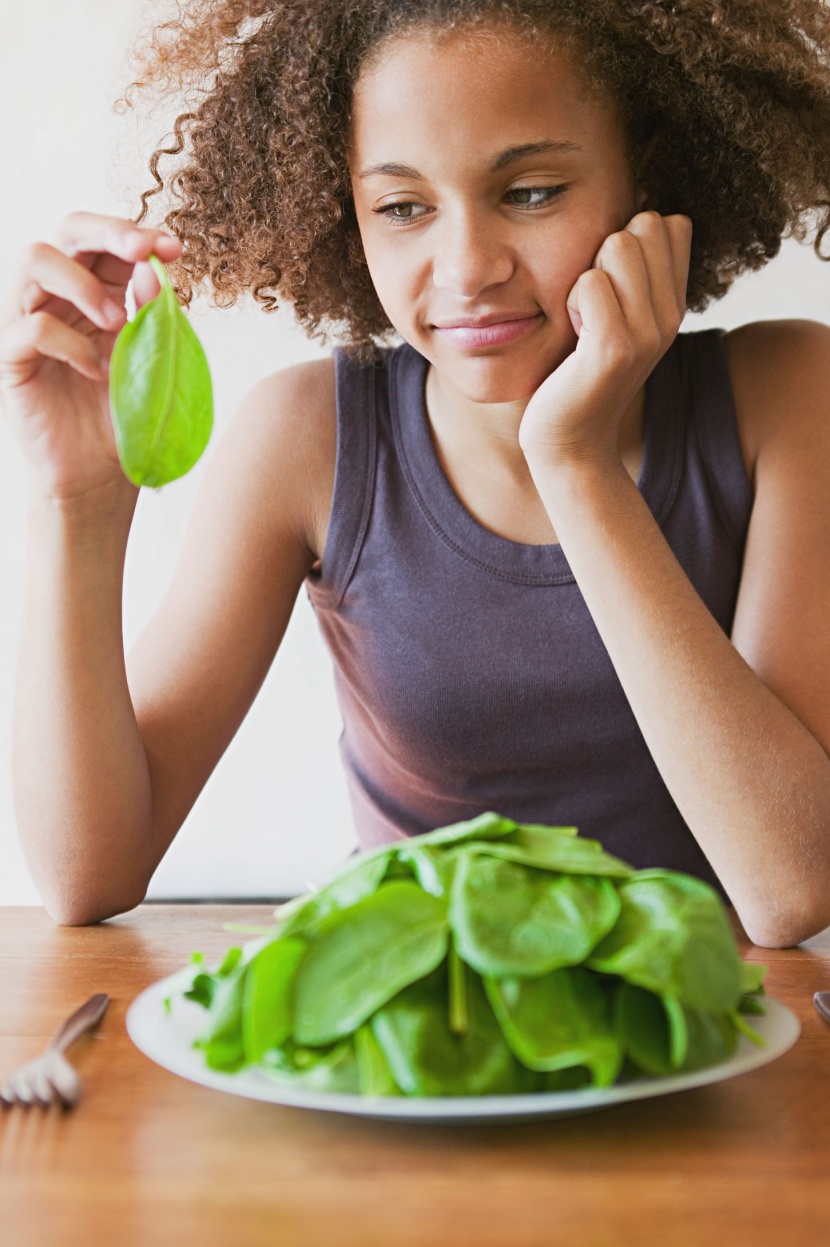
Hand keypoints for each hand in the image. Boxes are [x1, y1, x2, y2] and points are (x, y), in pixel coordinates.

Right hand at [0, 212, 181, 502]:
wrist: (101, 475)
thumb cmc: (124, 416)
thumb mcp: (149, 359)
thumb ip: (151, 313)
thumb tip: (151, 267)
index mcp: (96, 291)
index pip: (105, 240)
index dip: (136, 232)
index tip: (174, 247)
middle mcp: (57, 297)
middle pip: (67, 231)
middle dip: (109, 232)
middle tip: (142, 252)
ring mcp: (27, 321)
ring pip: (36, 259)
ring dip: (85, 284)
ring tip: (116, 323)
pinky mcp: (10, 357)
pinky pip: (30, 326)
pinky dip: (70, 343)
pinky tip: (95, 371)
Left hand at [518, 211, 691, 472]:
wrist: (568, 443)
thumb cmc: (577, 375)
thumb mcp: (615, 318)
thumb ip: (637, 272)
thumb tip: (661, 215)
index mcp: (673, 305)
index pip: (670, 224)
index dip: (630, 241)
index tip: (610, 290)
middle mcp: (670, 316)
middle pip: (643, 225)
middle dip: (605, 253)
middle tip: (589, 307)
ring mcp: (647, 333)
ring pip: (617, 246)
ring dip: (585, 277)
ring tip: (581, 323)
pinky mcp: (614, 348)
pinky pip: (590, 281)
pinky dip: (571, 301)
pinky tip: (573, 337)